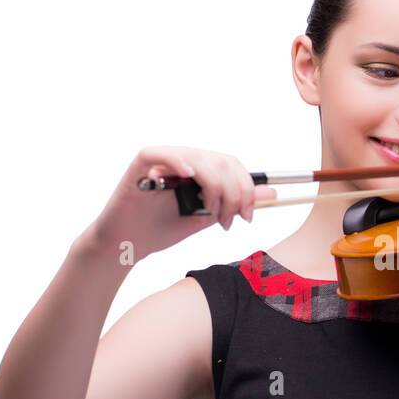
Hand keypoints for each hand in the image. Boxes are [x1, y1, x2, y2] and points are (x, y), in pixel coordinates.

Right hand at [81, 146, 276, 263]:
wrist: (128, 245)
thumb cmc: (162, 229)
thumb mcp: (207, 217)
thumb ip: (234, 202)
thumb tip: (270, 193)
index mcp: (199, 168)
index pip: (231, 165)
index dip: (246, 188)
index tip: (248, 216)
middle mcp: (183, 159)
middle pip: (221, 161)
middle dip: (234, 192)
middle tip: (231, 219)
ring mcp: (162, 159)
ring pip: (200, 159)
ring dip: (215, 188)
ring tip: (213, 214)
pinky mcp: (141, 164)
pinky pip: (161, 154)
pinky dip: (178, 161)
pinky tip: (189, 176)